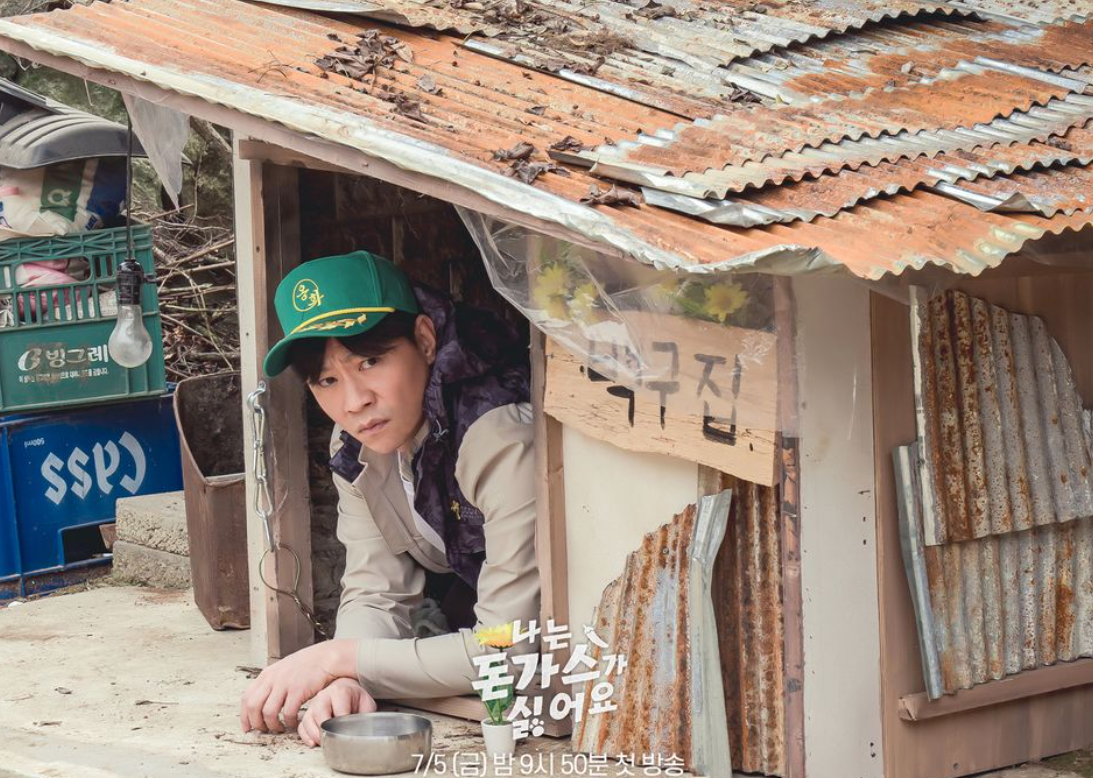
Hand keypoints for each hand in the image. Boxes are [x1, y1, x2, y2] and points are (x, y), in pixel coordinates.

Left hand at [239, 639, 356, 734]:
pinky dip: (289, 721)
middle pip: (253, 707)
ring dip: (272, 725)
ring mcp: (284, 684)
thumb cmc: (308, 664)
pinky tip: (294, 722)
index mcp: (267, 674)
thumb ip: (272, 681)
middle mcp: (273, 679)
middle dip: (256, 723)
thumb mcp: (284, 668)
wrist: (326, 657)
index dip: (245, 716)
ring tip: (279, 728)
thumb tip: (263, 698)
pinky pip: (287, 713)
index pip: (247, 698)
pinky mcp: (298, 690)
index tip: (247, 726)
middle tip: (264, 730)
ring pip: (268, 712)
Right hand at [297, 677, 377, 746]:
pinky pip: (302, 726)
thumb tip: (363, 731)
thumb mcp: (366, 703)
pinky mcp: (308, 713)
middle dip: (325, 729)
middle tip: (332, 740)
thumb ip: (365, 715)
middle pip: (319, 713)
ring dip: (314, 735)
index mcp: (340, 691)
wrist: (346, 689)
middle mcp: (324, 696)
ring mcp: (314, 704)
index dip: (342, 723)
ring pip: (308, 720)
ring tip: (323, 743)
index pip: (339, 709)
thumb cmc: (356, 698)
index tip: (346, 733)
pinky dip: (306, 736)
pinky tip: (313, 743)